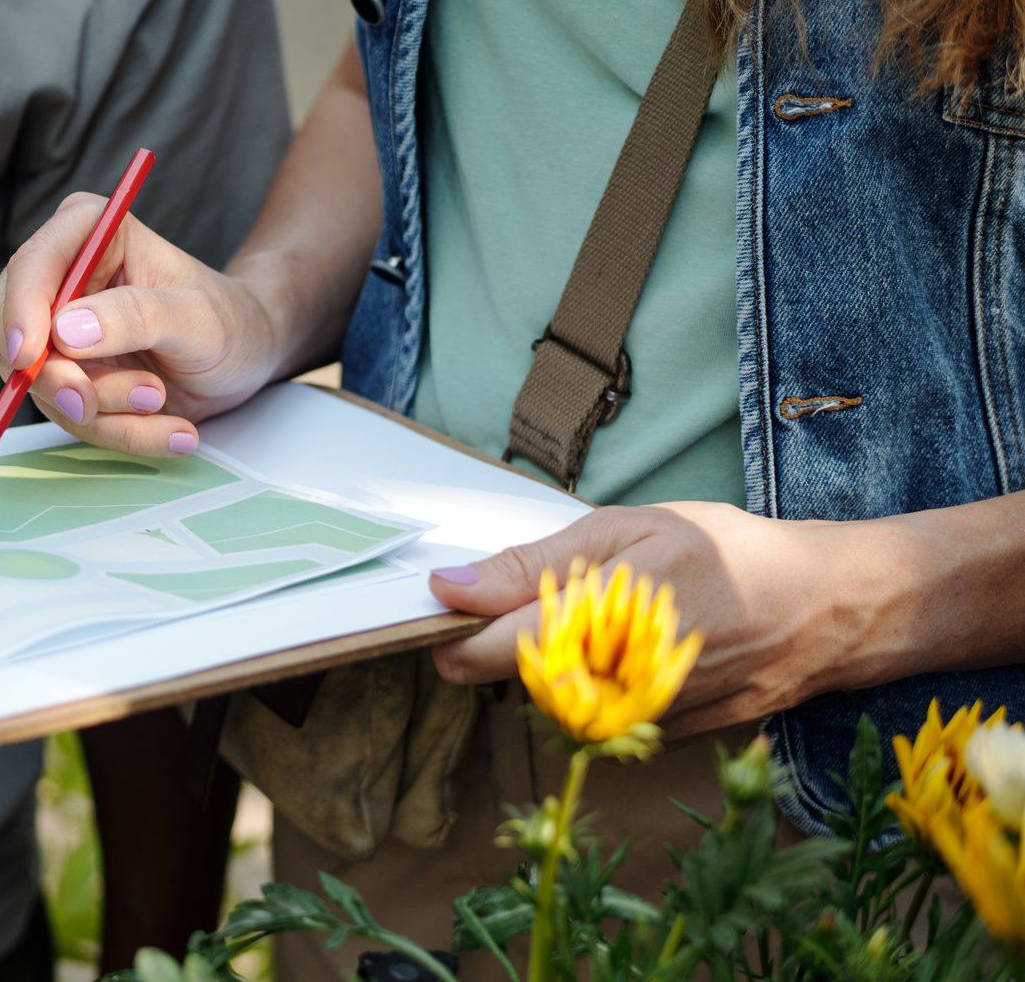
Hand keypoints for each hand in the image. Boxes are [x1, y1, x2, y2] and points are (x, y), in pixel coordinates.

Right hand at [0, 194, 285, 456]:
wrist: (245, 357)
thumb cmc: (227, 320)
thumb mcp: (196, 317)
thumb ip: (136, 317)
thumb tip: (66, 330)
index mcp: (88, 231)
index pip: (30, 267)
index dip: (21, 312)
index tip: (31, 356)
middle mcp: (62, 277)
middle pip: (12, 329)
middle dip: (56, 376)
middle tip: (101, 402)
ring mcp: (59, 332)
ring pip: (40, 383)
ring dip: (103, 409)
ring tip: (161, 403)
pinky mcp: (68, 376)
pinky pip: (70, 416)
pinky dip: (117, 431)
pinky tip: (168, 428)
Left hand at [425, 503, 876, 738]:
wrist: (823, 610)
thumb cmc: (723, 552)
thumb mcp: (626, 530)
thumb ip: (531, 564)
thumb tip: (449, 587)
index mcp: (607, 613)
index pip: (491, 650)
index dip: (454, 634)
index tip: (444, 611)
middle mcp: (621, 677)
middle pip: (517, 680)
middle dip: (505, 644)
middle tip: (536, 602)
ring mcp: (644, 716)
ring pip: (554, 703)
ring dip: (554, 665)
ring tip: (597, 620)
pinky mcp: (661, 738)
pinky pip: (595, 720)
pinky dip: (594, 686)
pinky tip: (626, 650)